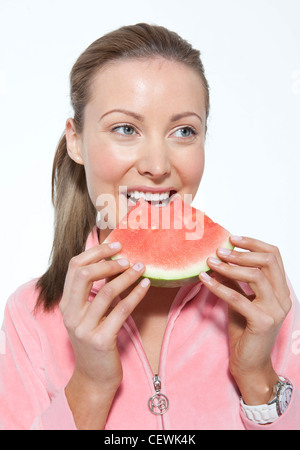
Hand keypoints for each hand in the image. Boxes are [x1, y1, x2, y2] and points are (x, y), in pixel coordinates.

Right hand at [60, 241, 149, 427]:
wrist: (94, 378)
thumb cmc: (96, 341)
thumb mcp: (88, 315)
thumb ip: (93, 292)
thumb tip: (113, 261)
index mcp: (66, 304)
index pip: (74, 266)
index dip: (95, 252)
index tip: (115, 245)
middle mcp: (71, 314)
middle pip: (84, 274)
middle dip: (108, 261)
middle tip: (128, 257)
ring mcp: (84, 328)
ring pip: (106, 291)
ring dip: (126, 276)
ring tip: (141, 267)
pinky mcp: (101, 340)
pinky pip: (121, 310)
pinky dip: (135, 294)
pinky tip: (146, 285)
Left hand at [199, 236, 290, 404]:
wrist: (250, 365)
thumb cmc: (246, 332)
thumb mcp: (240, 301)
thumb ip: (235, 281)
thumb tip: (220, 259)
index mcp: (280, 290)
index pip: (274, 256)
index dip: (253, 243)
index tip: (232, 238)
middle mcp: (282, 298)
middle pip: (268, 261)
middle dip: (241, 252)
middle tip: (219, 250)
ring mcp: (274, 310)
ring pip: (255, 276)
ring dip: (229, 267)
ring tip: (210, 262)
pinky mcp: (262, 322)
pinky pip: (237, 298)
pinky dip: (219, 286)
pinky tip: (204, 280)